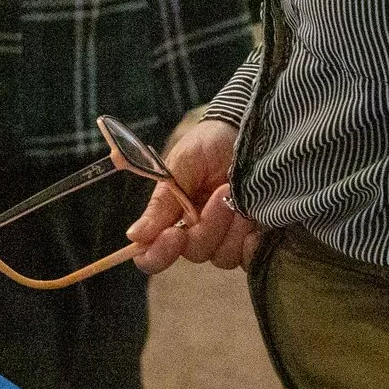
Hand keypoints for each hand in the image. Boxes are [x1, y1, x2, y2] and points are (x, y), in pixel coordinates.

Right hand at [129, 118, 261, 272]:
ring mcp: (225, 237)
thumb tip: (134, 236)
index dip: (159, 254)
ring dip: (232, 227)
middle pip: (194, 252)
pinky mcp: (252, 237)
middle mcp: (196, 233)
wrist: (249, 131)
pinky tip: (254, 225)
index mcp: (172, 218)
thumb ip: (162, 203)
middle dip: (209, 224)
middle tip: (222, 192)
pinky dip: (250, 245)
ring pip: (222, 256)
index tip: (174, 235)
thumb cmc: (209, 143)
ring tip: (240, 196)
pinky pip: (248, 257)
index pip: (154, 255)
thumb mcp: (183, 165)